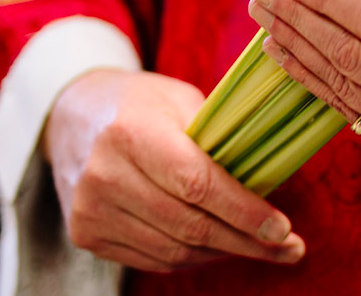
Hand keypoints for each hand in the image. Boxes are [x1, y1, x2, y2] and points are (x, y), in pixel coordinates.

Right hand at [43, 70, 304, 271]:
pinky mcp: (86, 234)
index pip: (198, 184)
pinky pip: (154, 259)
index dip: (245, 212)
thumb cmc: (141, 104)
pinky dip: (194, 257)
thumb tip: (273, 184)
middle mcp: (104, 175)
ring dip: (225, 253)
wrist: (71, 115)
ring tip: (262, 248)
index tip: (283, 229)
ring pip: (175, 250)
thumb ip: (220, 140)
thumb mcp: (181, 101)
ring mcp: (90, 210)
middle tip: (289, 249)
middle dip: (247, 242)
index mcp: (131, 132)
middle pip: (190, 225)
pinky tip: (221, 247)